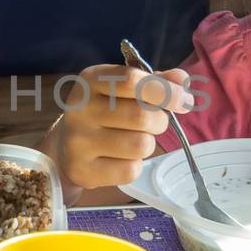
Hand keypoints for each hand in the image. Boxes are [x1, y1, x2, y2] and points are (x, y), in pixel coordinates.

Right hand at [51, 64, 192, 191]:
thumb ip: (156, 81)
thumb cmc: (105, 111)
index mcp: (91, 80)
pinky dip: (134, 166)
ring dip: (148, 144)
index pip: (132, 80)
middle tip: (154, 124)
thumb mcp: (125, 89)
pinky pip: (129, 171)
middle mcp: (79, 108)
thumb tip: (183, 79)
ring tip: (134, 140)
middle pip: (141, 116)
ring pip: (140, 145)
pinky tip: (120, 159)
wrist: (66, 145)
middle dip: (159, 121)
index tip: (184, 101)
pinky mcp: (81, 170)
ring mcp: (78, 141)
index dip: (165, 90)